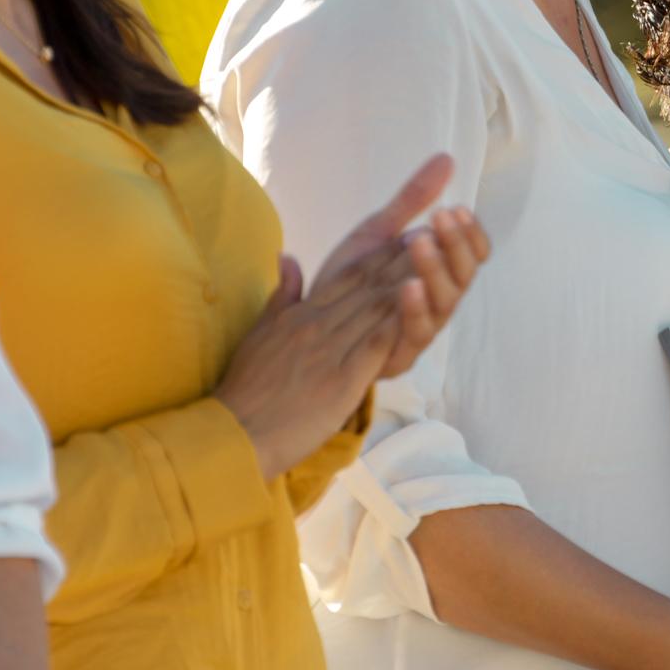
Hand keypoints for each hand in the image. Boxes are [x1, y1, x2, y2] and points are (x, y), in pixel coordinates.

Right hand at [215, 154, 489, 477]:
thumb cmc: (247, 390)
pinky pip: (373, 346)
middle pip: (367, 286)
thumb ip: (282, 296)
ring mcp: (329, 352)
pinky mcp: (340, 381)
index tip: (406, 236)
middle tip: (432, 236)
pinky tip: (419, 306)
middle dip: (402, 260)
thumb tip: (287, 257)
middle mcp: (317, 326)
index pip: (348, 277)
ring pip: (375, 309)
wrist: (234, 433)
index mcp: (302, 316)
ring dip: (407, 283)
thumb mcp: (260, 335)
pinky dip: (397, 323)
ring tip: (435, 261)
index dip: (380, 255)